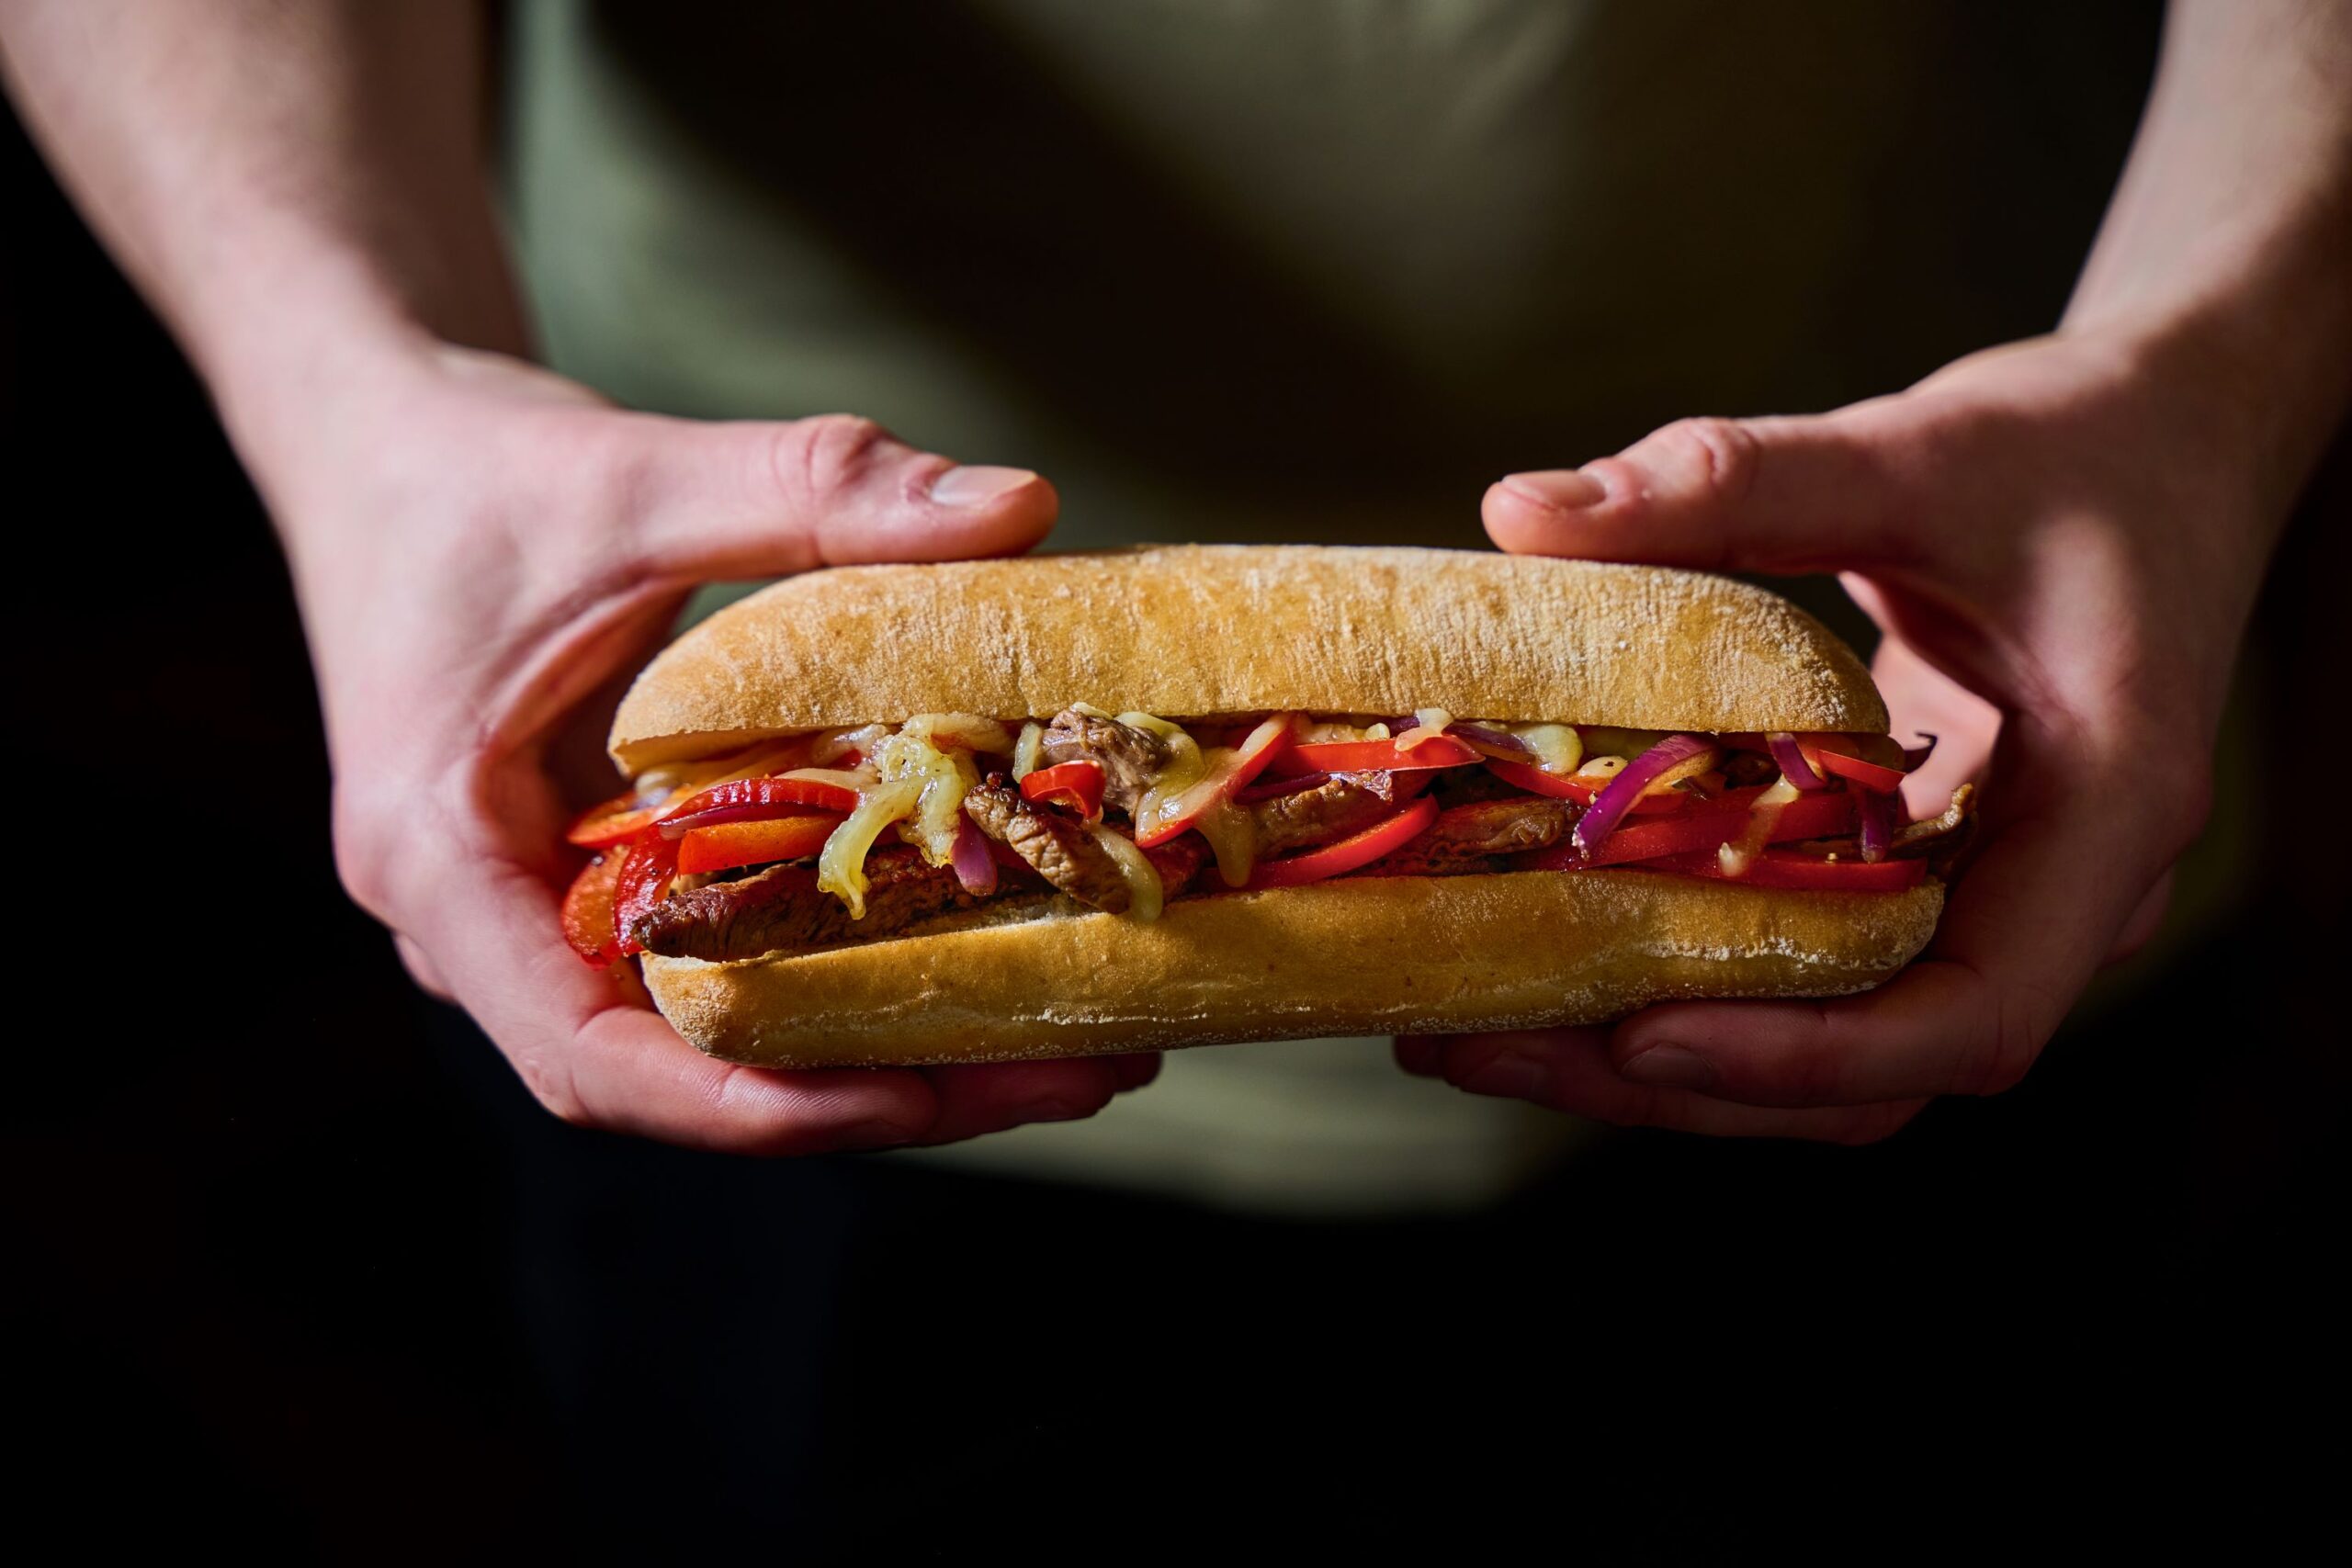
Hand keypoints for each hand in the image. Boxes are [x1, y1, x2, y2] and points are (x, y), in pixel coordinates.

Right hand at [280, 342, 1157, 1153]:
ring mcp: (546, 917)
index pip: (592, 1060)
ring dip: (890, 1048)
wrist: (386, 448)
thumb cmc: (476, 472)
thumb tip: (1019, 504)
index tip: (911, 1096)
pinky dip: (852, 971)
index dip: (753, 1104)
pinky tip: (991, 951)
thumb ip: (816, 487)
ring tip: (1076, 1035)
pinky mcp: (607, 885)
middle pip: (688, 1073)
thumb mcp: (641, 473)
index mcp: (442, 862)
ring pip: (721, 1038)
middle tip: (1078, 1066)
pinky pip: (731, 964)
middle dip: (884, 1088)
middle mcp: (487, 928)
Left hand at [1398, 326, 2273, 1140]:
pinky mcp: (1924, 872)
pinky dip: (1689, 973)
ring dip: (1660, 1054)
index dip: (1807, 1052)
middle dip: (1677, 1076)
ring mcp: (1991, 895)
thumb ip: (1739, 479)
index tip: (1642, 1030)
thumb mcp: (1921, 451)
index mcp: (2106, 817)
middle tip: (1484, 1042)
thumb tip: (1524, 510)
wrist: (2171, 434)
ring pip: (1833, 1040)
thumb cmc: (2083, 446)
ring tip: (1479, 1026)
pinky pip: (1813, 964)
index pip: (1972, 1016)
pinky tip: (1553, 946)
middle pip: (1874, 1067)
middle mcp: (2056, 894)